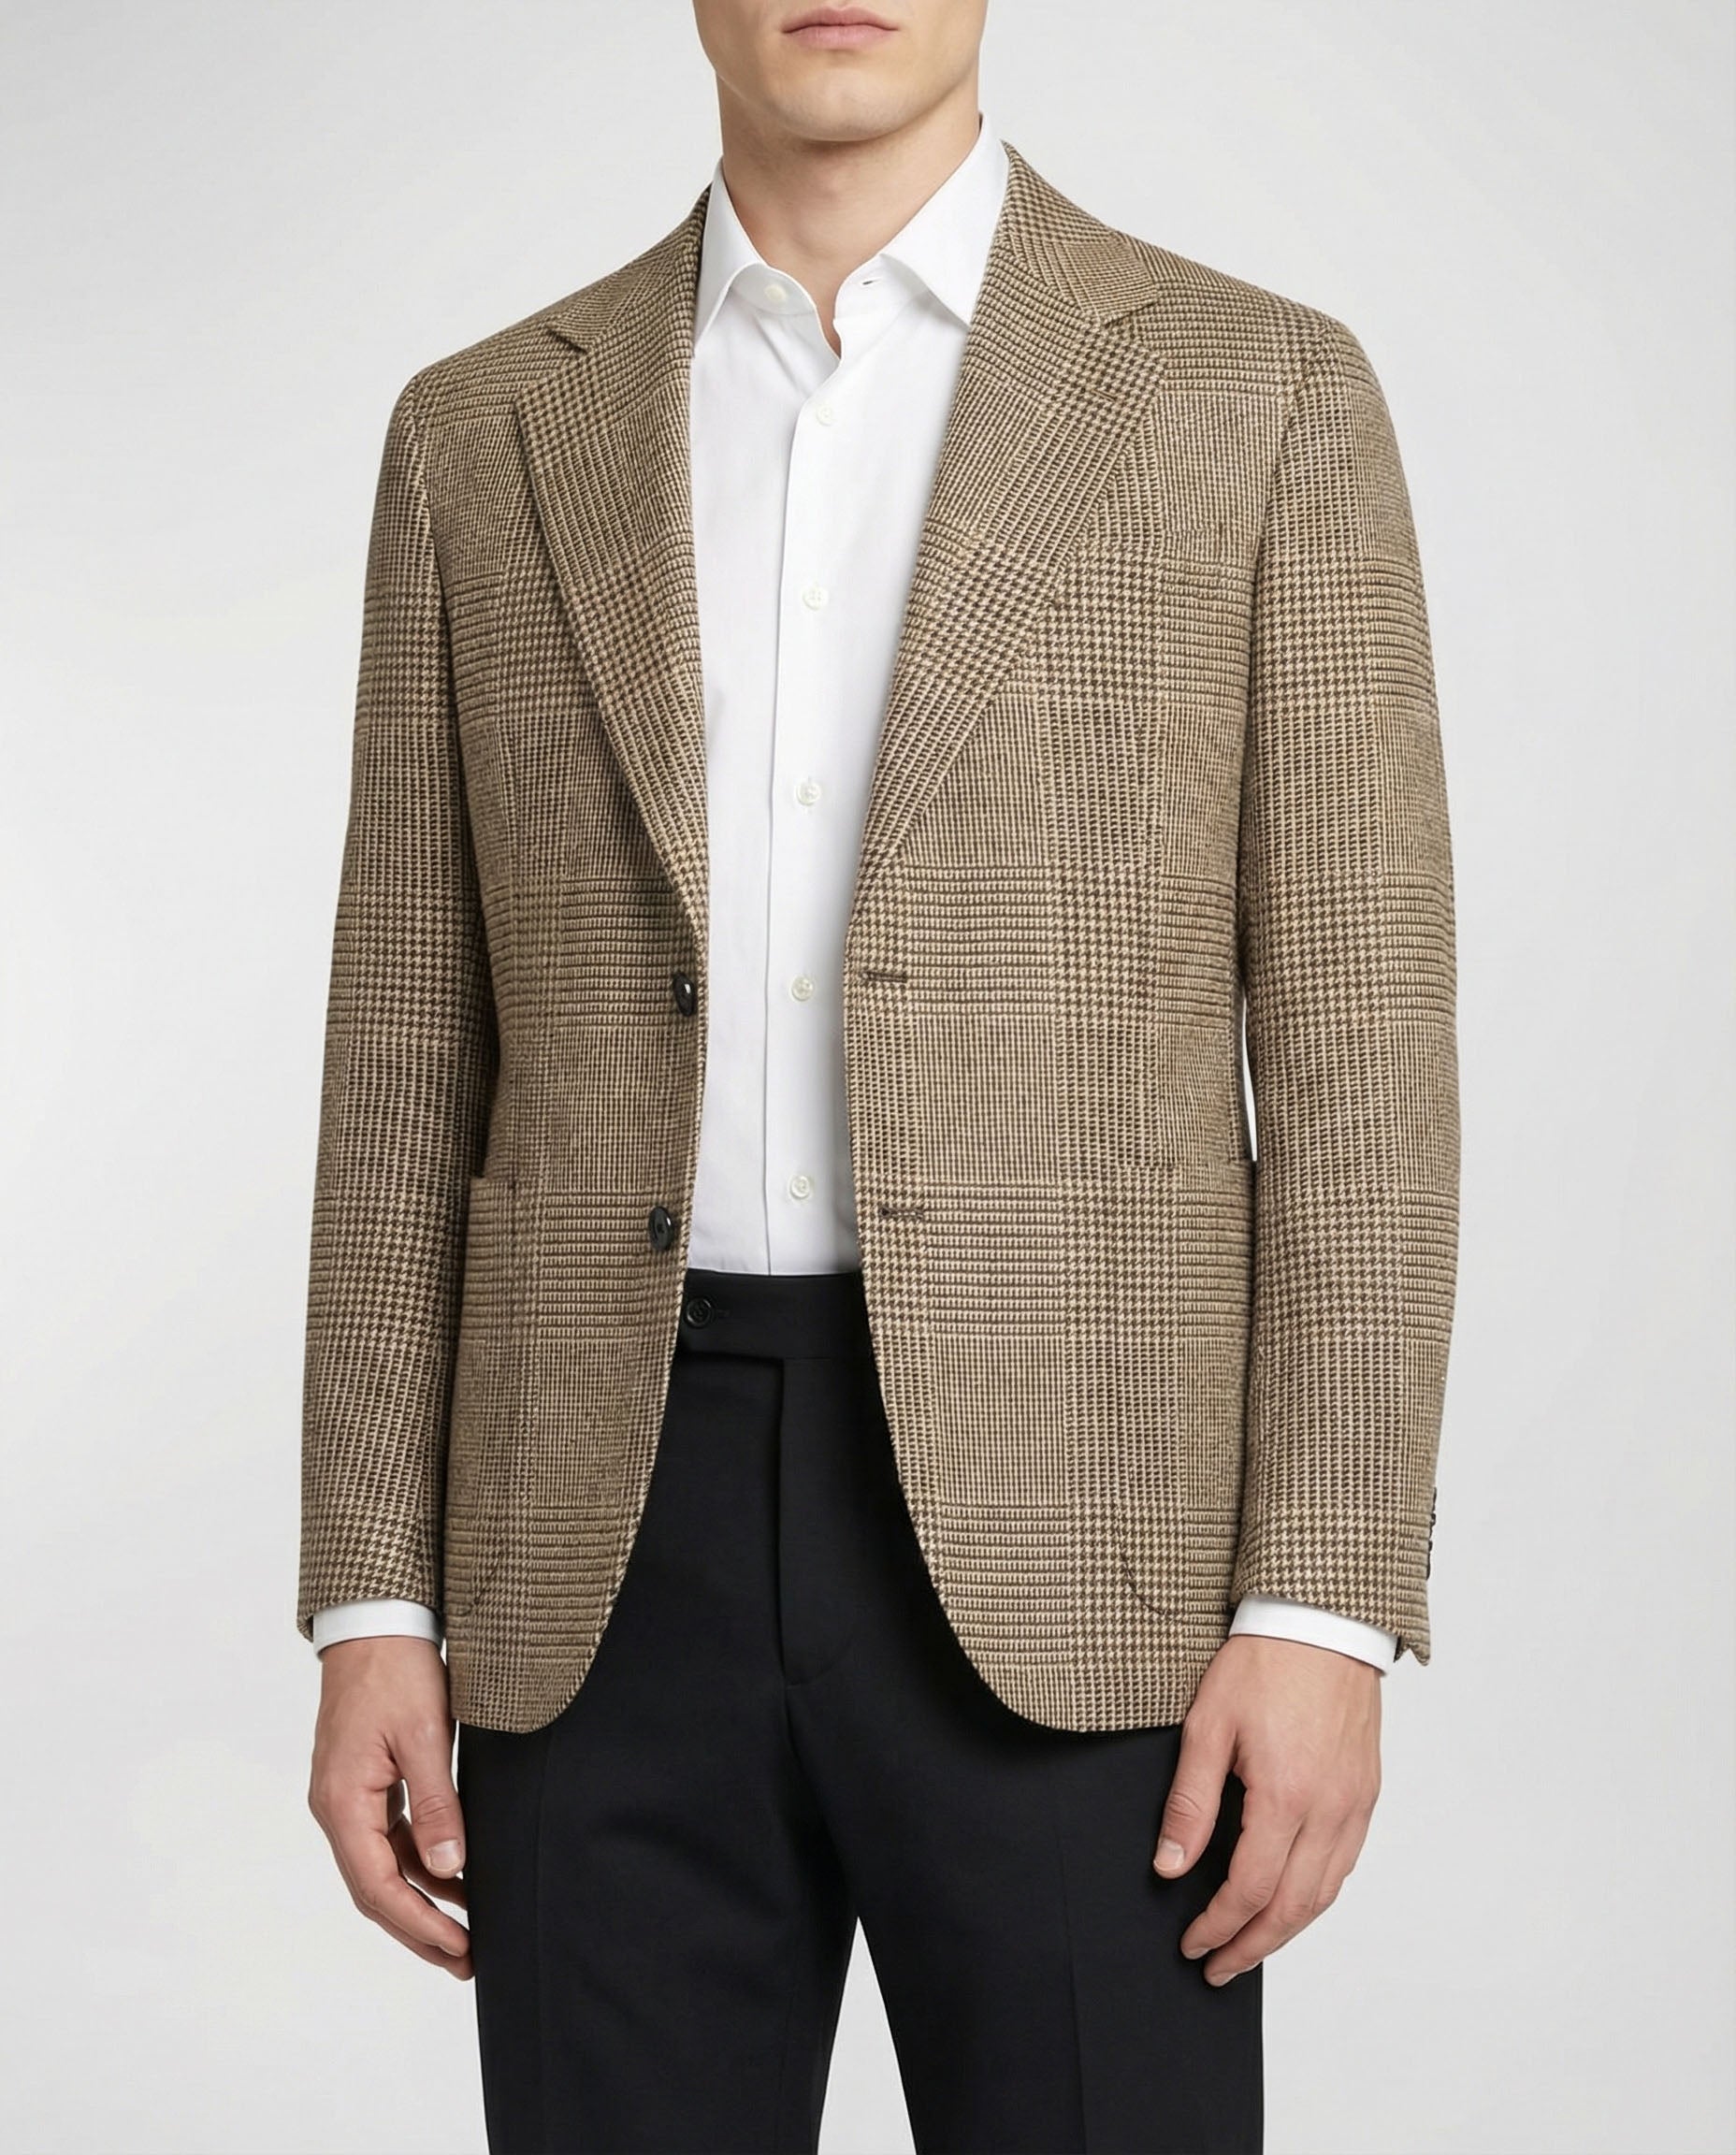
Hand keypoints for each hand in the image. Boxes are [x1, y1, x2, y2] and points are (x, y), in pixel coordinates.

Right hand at [307, 1636, 472, 1978]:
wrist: (376, 1622)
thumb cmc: (396, 1671)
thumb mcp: (423, 1736)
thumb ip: (437, 1804)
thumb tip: (450, 1866)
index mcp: (343, 1803)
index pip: (379, 1887)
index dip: (419, 1926)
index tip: (460, 1949)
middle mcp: (337, 1808)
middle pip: (377, 1889)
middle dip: (420, 1930)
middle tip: (466, 1960)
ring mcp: (349, 1797)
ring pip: (384, 1867)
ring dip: (423, 1900)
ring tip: (467, 1931)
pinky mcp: (365, 1783)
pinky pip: (391, 1838)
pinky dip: (422, 1862)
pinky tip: (455, 1875)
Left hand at [1153, 1633, 1381, 1984]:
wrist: (1322, 1621)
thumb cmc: (1262, 1664)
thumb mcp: (1208, 1725)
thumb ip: (1191, 1802)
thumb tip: (1171, 1866)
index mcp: (1286, 1795)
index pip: (1250, 1889)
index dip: (1219, 1926)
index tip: (1193, 1944)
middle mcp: (1330, 1809)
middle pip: (1293, 1907)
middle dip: (1252, 1946)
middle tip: (1218, 1968)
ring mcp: (1355, 1803)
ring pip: (1325, 1893)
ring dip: (1286, 1931)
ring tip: (1250, 1947)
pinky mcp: (1366, 1792)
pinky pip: (1344, 1864)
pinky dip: (1315, 1896)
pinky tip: (1291, 1900)